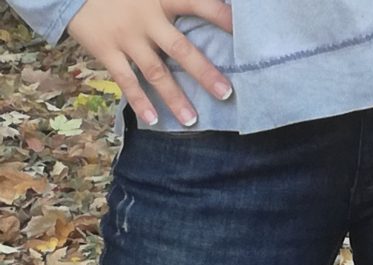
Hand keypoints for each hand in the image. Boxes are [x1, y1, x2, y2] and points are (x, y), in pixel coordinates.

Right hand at [65, 0, 233, 126]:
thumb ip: (178, 1)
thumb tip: (217, 4)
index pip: (198, 4)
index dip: (220, 16)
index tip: (242, 31)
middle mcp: (147, 19)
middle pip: (180, 49)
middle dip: (204, 73)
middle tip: (226, 93)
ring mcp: (126, 37)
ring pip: (155, 72)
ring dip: (174, 98)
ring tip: (192, 120)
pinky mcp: (106, 50)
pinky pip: (125, 80)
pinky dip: (139, 101)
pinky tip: (153, 120)